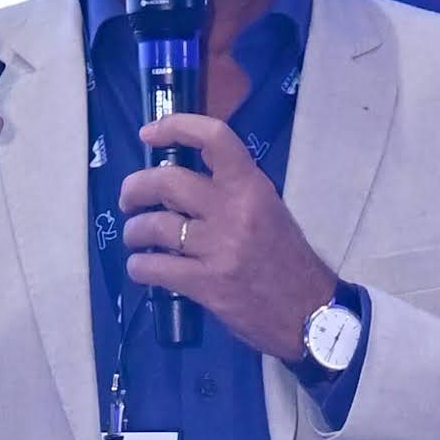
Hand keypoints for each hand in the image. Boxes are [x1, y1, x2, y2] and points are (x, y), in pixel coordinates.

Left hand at [123, 112, 336, 361]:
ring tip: (135, 238)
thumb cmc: (287, 260)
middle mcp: (234, 211)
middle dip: (135, 188)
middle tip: (129, 199)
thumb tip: (180, 182)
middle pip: (166, 182)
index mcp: (252, 187)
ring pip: (153, 226)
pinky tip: (142, 268)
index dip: (175, 127)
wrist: (310, 313)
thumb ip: (231, 191)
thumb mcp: (268, 210)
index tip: (149, 134)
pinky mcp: (206, 284)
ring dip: (133, 231)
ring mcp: (218, 248)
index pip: (214, 139)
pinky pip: (154, 267)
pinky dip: (139, 266)